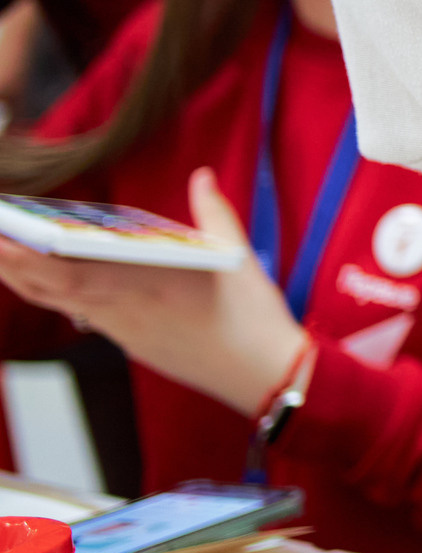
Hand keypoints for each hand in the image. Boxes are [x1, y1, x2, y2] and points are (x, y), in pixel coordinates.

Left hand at [0, 169, 304, 415]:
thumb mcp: (238, 257)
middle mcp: (123, 312)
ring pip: (64, 305)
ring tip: (10, 255)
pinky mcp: (135, 346)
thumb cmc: (252, 318)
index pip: (65, 273)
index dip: (25, 258)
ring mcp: (125, 333)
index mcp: (142, 286)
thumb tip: (202, 177)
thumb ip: (214, 213)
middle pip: (50, 290)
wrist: (265, 375)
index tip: (2, 238)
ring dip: (33, 281)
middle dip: (12, 265)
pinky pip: (87, 317)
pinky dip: (65, 296)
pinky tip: (62, 283)